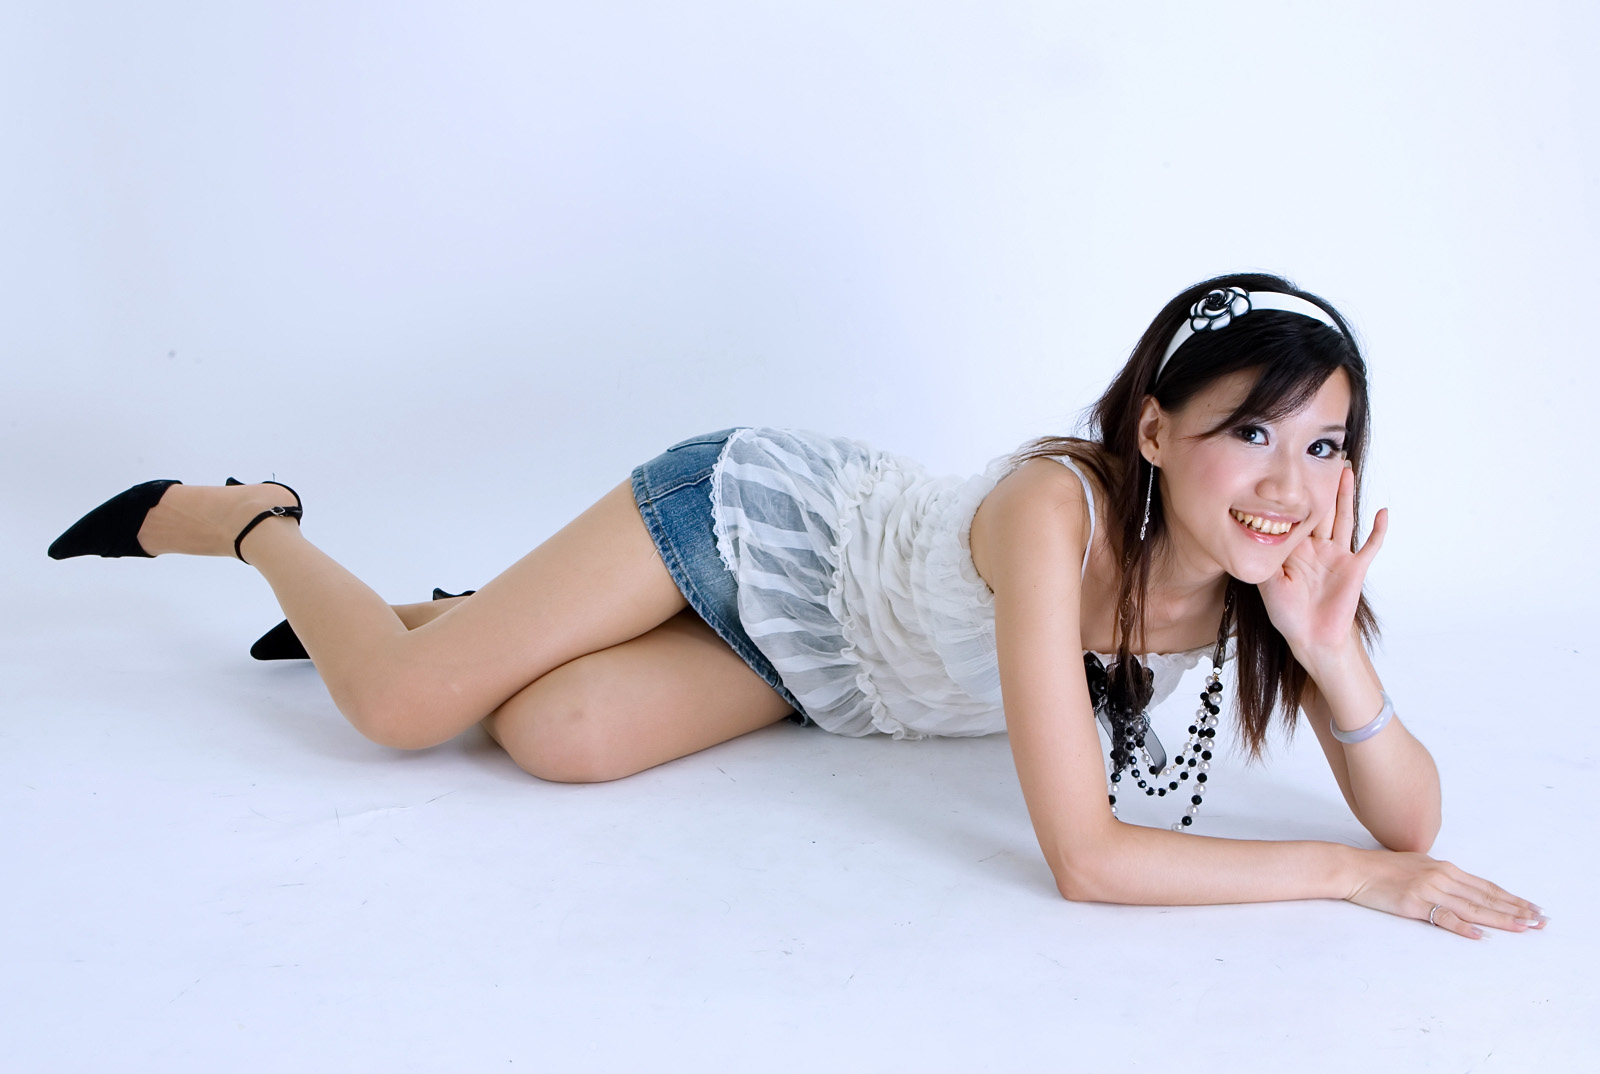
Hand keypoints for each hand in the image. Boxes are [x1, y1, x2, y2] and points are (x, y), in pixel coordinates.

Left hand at [1257, 464, 1386, 663]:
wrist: (1311, 637)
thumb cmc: (1288, 614)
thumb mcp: (1268, 583)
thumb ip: (1264, 559)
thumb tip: (1249, 537)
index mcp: (1295, 548)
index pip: (1295, 514)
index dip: (1295, 493)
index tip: (1292, 469)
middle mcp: (1317, 547)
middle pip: (1320, 509)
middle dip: (1322, 484)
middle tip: (1322, 457)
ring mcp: (1338, 555)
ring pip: (1343, 518)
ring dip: (1345, 495)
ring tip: (1347, 470)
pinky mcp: (1355, 568)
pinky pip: (1370, 546)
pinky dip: (1378, 530)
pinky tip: (1382, 512)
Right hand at [1345, 849, 1547, 938]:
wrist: (1353, 869)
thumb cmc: (1381, 869)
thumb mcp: (1417, 867)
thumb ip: (1440, 877)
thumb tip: (1459, 890)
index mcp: (1444, 869)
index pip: (1486, 886)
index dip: (1512, 898)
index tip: (1532, 908)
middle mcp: (1442, 877)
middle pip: (1486, 896)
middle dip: (1516, 909)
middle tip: (1540, 921)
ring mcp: (1429, 889)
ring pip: (1473, 907)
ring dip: (1500, 918)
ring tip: (1523, 927)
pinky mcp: (1414, 904)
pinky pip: (1444, 917)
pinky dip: (1463, 926)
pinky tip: (1480, 934)